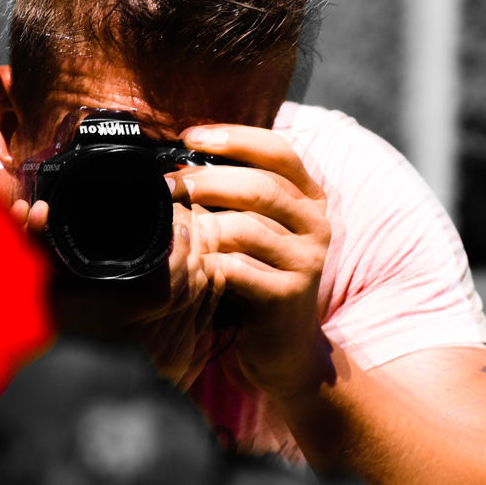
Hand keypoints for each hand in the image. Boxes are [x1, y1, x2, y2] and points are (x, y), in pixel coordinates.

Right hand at [1, 173, 219, 386]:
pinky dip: (209, 300)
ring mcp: (165, 360)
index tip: (180, 222)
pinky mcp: (177, 370)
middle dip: (197, 252)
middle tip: (195, 226)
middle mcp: (144, 342)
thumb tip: (36, 209)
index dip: (180, 247)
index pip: (169, 280)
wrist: (63, 395)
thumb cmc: (43, 335)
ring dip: (205, 273)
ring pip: (202, 306)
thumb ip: (34, 246)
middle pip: (192, 288)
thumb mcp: (36, 291)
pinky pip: (204, 327)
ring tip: (200, 248)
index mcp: (113, 318)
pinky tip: (207, 281)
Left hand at [172, 124, 331, 400]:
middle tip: (169, 183)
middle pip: (260, 186)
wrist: (282, 347)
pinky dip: (207, 262)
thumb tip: (180, 158)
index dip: (234, 138)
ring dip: (202, 222)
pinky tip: (187, 260)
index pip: (279, 151)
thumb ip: (234, 194)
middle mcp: (316, 223)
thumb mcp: (253, 228)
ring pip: (248, 227)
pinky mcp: (290, 294)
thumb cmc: (256, 276)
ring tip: (172, 222)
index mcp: (309, 197)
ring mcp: (307, 260)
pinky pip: (239, 269)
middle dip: (207, 180)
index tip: (189, 136)